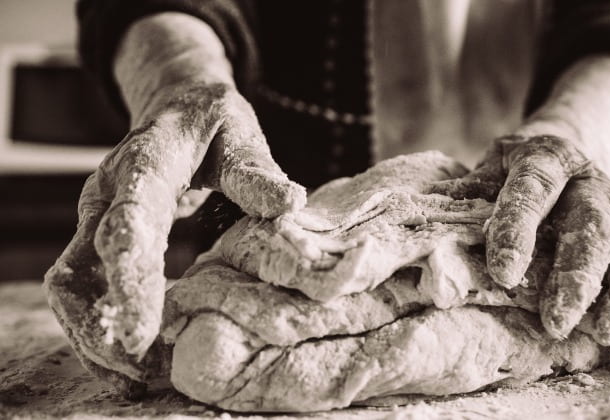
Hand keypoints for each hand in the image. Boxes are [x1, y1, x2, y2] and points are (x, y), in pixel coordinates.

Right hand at [43, 81, 305, 393]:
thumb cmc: (213, 124)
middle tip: (143, 369)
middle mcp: (107, 194)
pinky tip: (129, 360)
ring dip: (95, 335)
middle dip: (108, 322)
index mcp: (143, 163)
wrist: (177, 107)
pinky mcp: (97, 239)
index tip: (142, 333)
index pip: (128, 221)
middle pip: (85, 265)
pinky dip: (98, 327)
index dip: (130, 278)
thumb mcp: (239, 135)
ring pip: (71, 286)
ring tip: (136, 376)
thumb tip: (290, 203)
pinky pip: (82, 290)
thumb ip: (256, 172)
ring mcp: (96, 218)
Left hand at [437, 135, 609, 345]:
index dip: (518, 230)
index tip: (504, 274)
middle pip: (591, 226)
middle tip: (557, 322)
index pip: (531, 190)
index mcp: (543, 158)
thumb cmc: (507, 174)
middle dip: (575, 277)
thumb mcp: (484, 172)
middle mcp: (587, 182)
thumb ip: (463, 198)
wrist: (555, 155)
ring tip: (607, 335)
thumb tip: (427, 237)